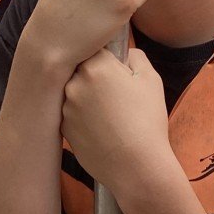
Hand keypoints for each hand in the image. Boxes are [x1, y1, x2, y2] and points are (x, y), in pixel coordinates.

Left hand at [61, 48, 175, 211]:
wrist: (135, 166)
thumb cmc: (147, 121)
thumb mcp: (150, 80)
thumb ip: (135, 56)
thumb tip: (124, 53)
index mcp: (96, 65)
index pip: (93, 47)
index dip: (107, 57)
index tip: (117, 69)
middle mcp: (74, 82)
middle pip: (81, 68)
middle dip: (94, 76)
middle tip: (114, 94)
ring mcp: (65, 106)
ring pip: (74, 91)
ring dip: (86, 96)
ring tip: (109, 115)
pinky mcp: (62, 127)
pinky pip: (71, 113)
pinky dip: (82, 116)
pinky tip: (101, 128)